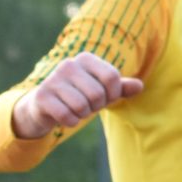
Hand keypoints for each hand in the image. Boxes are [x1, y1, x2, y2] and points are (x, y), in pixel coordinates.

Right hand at [13, 52, 140, 139]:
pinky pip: (67, 116)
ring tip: (75, 109)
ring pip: (82, 106)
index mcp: (86, 59)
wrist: (45, 106)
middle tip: (87, 105)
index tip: (104, 97)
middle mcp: (68, 64)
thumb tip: (139, 86)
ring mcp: (52, 79)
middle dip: (96, 106)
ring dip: (83, 114)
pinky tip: (65, 116)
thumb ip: (121, 87)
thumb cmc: (80, 95)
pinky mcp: (42, 96)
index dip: (113, 94)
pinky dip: (70, 121)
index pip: (112, 77)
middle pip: (98, 94)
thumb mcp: (103, 91)